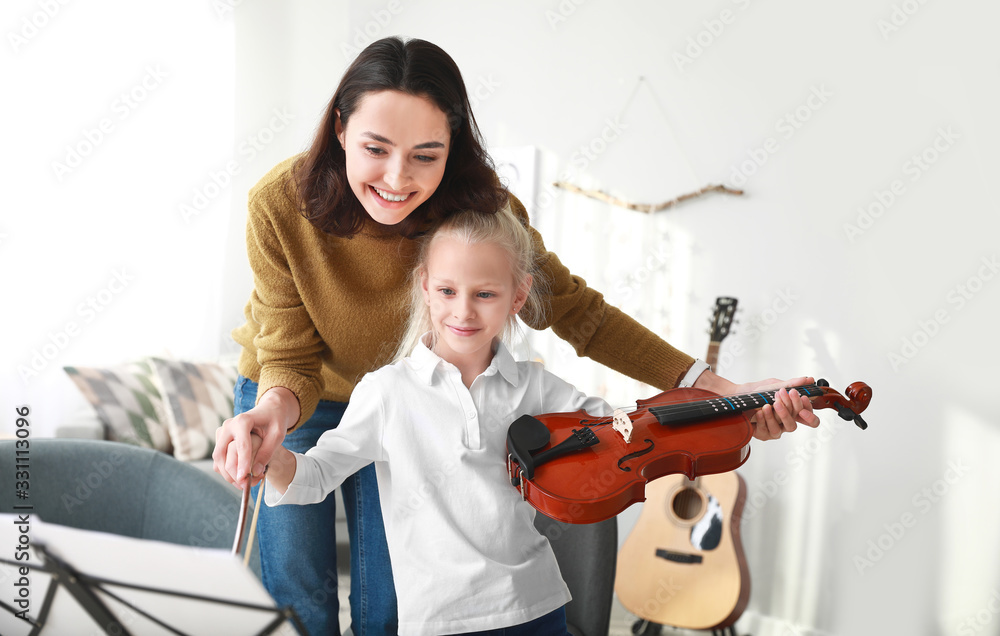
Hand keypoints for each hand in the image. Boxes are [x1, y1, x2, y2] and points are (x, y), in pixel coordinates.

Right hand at [212, 387, 297, 488]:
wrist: (268, 410)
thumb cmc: (275, 421)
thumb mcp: (278, 434)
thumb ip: (267, 452)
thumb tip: (256, 472)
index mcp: (243, 421)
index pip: (241, 445)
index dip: (242, 464)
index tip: (245, 479)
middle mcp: (228, 426)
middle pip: (222, 454)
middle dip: (232, 473)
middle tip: (246, 486)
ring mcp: (222, 432)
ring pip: (218, 459)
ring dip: (228, 474)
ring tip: (245, 484)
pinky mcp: (221, 440)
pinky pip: (219, 459)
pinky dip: (227, 470)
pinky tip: (240, 477)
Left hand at [692, 371, 820, 440]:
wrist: (738, 396)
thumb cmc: (758, 392)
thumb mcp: (775, 385)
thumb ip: (792, 384)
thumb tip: (810, 379)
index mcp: (791, 413)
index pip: (809, 419)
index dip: (810, 413)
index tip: (804, 399)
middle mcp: (785, 423)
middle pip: (795, 424)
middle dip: (790, 409)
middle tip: (784, 394)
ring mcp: (775, 430)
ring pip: (782, 429)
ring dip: (777, 415)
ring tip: (769, 404)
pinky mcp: (763, 434)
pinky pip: (768, 431)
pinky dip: (765, 419)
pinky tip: (760, 411)